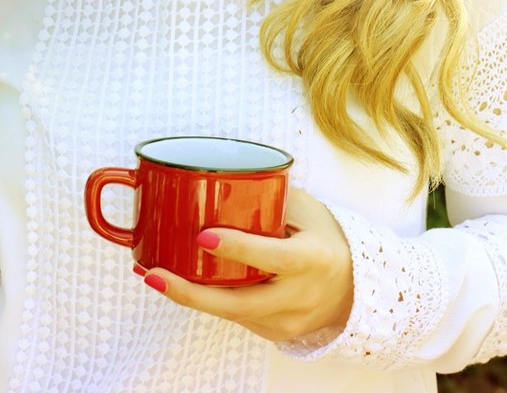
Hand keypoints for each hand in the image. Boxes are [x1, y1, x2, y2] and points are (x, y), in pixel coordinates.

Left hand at [135, 188, 354, 342]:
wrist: (355, 289)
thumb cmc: (326, 240)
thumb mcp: (308, 211)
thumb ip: (271, 195)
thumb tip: (223, 174)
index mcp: (313, 260)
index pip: (274, 258)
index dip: (239, 248)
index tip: (203, 236)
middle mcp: (300, 296)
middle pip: (240, 304)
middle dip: (191, 293)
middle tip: (153, 274)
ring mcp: (287, 320)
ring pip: (230, 314)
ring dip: (187, 296)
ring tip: (151, 275)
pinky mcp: (274, 332)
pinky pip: (235, 317)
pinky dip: (206, 300)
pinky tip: (177, 284)